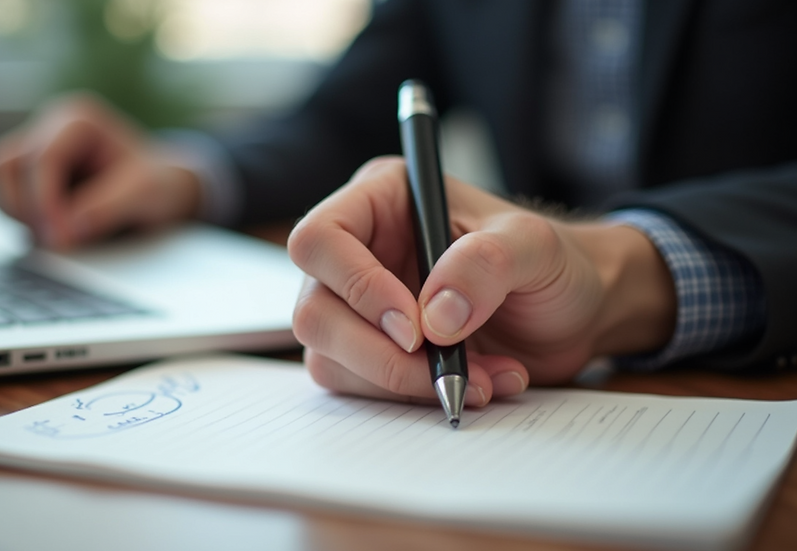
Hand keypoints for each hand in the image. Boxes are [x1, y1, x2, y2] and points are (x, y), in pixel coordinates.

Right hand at [0, 92, 201, 248]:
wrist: (165, 188)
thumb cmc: (157, 183)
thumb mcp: (143, 194)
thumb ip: (104, 210)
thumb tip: (63, 233)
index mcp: (77, 121)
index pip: (41, 158)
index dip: (44, 201)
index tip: (60, 237)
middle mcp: (49, 129)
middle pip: (5, 166)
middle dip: (27, 208)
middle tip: (58, 242)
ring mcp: (35, 152)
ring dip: (17, 214)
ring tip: (56, 238)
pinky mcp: (30, 178)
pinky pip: (5, 197)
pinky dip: (21, 219)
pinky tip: (53, 234)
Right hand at [288, 157, 675, 406]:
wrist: (571, 313)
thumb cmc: (551, 263)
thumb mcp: (534, 248)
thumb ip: (488, 265)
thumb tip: (432, 317)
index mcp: (382, 201)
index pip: (321, 239)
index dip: (356, 287)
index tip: (414, 328)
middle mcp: (358, 250)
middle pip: (315, 310)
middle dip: (379, 354)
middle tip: (447, 370)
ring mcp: (357, 305)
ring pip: (329, 356)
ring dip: (404, 383)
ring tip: (482, 378)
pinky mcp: (369, 351)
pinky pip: (358, 386)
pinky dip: (413, 398)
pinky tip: (474, 383)